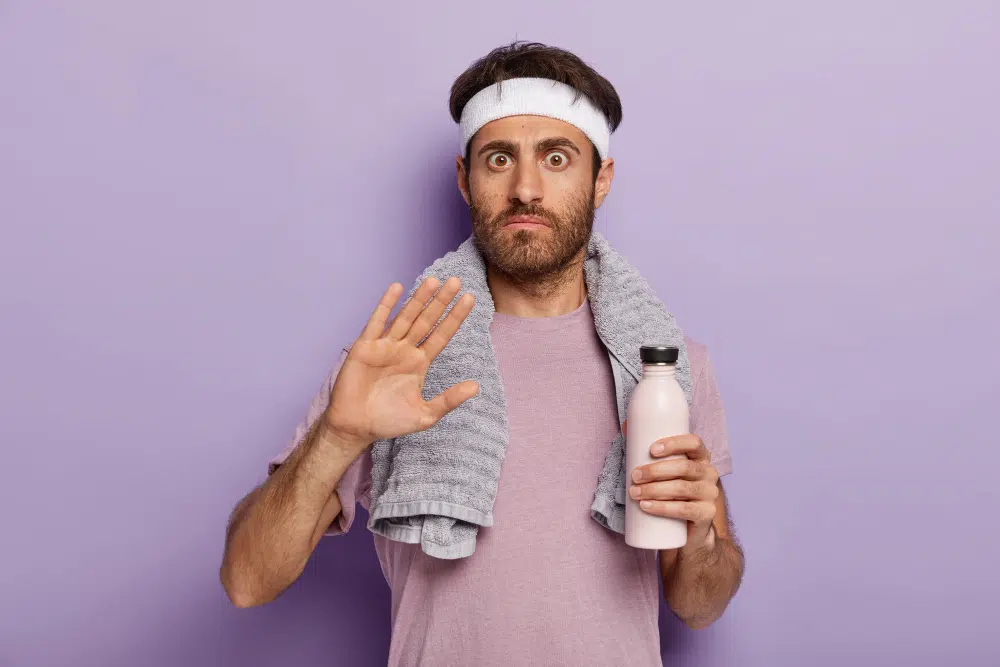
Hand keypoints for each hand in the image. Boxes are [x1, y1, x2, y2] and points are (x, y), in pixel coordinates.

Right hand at [324, 277, 478, 448]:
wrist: (356, 427)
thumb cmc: (389, 421)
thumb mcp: (425, 415)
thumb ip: (449, 400)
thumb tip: (476, 387)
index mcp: (420, 362)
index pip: (442, 334)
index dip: (455, 317)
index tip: (470, 299)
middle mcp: (404, 349)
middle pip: (427, 320)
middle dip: (441, 301)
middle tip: (456, 281)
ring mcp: (385, 346)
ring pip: (406, 316)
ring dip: (419, 298)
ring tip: (434, 280)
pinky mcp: (365, 346)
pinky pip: (377, 321)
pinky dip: (386, 304)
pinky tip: (397, 288)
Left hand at [623, 420, 719, 547]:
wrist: (687, 527)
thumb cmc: (671, 490)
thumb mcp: (663, 469)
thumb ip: (647, 449)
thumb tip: (626, 426)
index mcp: (700, 457)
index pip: (694, 442)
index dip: (674, 443)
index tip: (651, 450)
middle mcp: (709, 473)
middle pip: (684, 467)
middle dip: (655, 470)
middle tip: (634, 476)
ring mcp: (710, 494)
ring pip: (682, 488)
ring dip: (654, 489)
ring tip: (634, 492)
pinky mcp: (706, 514)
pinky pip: (685, 510)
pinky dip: (663, 508)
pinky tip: (647, 506)